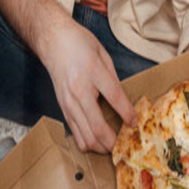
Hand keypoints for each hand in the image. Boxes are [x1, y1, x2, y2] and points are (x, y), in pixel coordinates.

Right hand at [39, 15, 136, 153]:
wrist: (53, 41)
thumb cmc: (80, 45)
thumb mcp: (104, 57)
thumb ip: (114, 81)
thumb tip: (125, 105)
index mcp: (93, 73)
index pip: (115, 99)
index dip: (128, 115)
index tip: (135, 124)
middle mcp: (78, 92)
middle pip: (97, 128)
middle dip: (114, 142)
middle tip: (125, 146)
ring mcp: (68, 103)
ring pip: (85, 137)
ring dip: (101, 147)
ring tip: (113, 147)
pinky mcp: (62, 108)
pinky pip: (75, 133)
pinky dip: (88, 142)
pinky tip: (98, 142)